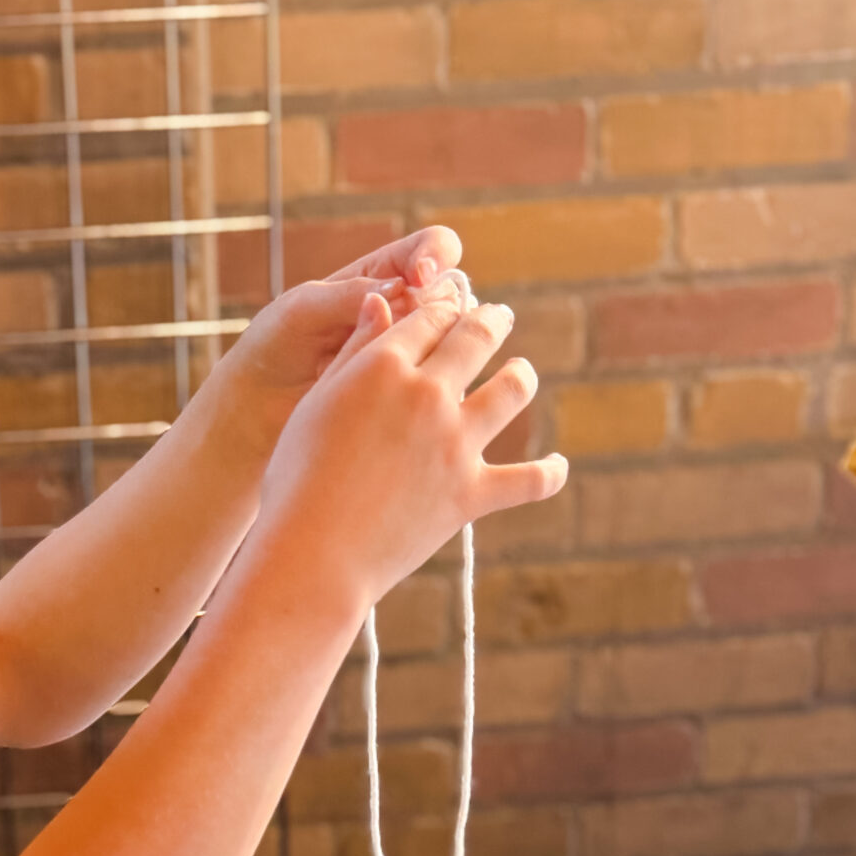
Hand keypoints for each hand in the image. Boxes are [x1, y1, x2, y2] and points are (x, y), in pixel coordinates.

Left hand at [198, 225, 465, 461]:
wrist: (257, 408)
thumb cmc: (273, 347)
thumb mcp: (302, 310)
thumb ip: (349, 295)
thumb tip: (402, 288)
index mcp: (381, 275)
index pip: (434, 249)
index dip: (437, 256)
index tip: (419, 279)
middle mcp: (404, 311)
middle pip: (452, 297)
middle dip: (439, 309)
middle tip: (406, 332)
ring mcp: (410, 354)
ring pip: (451, 342)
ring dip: (433, 350)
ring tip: (389, 369)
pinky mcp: (408, 394)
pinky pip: (438, 386)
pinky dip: (427, 387)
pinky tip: (395, 399)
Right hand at [247, 283, 567, 622]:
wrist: (314, 554)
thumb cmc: (297, 480)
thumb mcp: (315, 403)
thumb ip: (354, 351)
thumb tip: (379, 301)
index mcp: (384, 366)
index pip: (429, 316)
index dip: (442, 306)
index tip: (450, 306)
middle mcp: (429, 395)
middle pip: (476, 338)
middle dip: (491, 320)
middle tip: (498, 317)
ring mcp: (457, 445)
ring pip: (513, 389)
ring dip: (521, 374)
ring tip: (521, 373)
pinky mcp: (472, 495)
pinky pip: (530, 481)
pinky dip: (550, 473)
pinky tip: (558, 466)